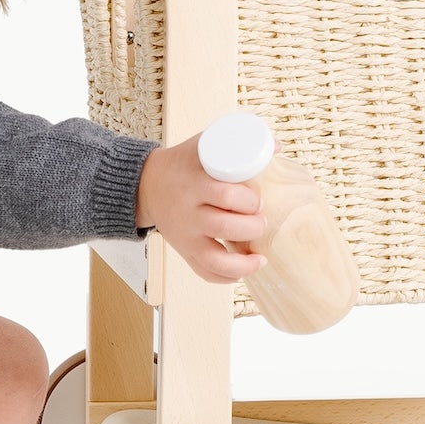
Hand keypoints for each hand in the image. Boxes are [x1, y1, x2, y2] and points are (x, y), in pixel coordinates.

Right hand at [133, 136, 269, 284]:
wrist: (147, 185)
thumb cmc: (183, 165)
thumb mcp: (204, 146)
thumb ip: (238, 145)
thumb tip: (277, 146)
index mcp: (194, 183)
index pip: (224, 195)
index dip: (248, 201)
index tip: (259, 201)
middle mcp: (188, 212)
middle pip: (223, 227)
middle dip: (251, 228)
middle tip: (262, 221)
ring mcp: (185, 236)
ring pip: (214, 258)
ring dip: (242, 263)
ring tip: (261, 258)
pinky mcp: (184, 251)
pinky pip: (204, 272)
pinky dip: (225, 277)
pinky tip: (243, 272)